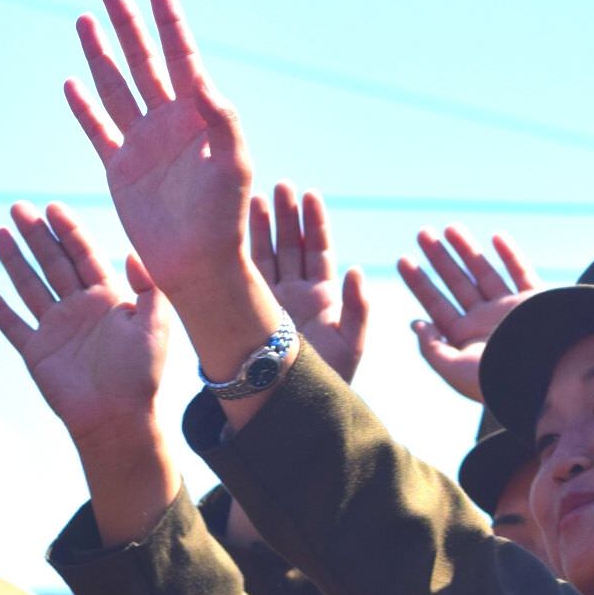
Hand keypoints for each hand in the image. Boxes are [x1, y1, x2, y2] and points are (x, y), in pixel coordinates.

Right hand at [0, 202, 168, 452]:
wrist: (118, 418)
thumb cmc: (142, 374)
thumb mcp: (155, 324)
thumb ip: (148, 286)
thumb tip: (133, 251)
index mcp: (107, 298)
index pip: (84, 255)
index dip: (69, 231)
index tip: (53, 207)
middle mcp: (78, 309)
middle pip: (53, 263)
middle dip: (36, 235)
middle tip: (18, 207)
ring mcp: (55, 329)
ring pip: (30, 286)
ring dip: (14, 260)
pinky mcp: (37, 353)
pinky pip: (13, 326)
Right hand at [67, 0, 253, 306]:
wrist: (199, 264)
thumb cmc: (226, 218)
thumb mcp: (234, 164)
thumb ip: (223, 120)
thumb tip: (202, 82)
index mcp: (199, 115)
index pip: (181, 56)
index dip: (169, 21)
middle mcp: (169, 122)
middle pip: (143, 61)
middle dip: (127, 24)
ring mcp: (142, 144)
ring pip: (116, 87)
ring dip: (100, 54)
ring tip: (85, 19)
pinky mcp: (120, 170)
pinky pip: (98, 130)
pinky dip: (84, 108)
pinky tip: (71, 82)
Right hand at [251, 185, 367, 383]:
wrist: (293, 408)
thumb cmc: (328, 381)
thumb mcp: (351, 344)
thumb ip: (357, 307)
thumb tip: (355, 270)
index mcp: (324, 296)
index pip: (318, 249)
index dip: (314, 222)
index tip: (310, 194)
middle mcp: (296, 293)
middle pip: (291, 244)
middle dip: (286, 215)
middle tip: (281, 186)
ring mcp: (270, 300)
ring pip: (267, 255)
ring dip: (262, 226)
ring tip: (257, 197)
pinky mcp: (250, 310)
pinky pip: (246, 275)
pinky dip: (242, 251)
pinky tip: (236, 226)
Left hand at [396, 227, 538, 402]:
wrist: (548, 380)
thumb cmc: (500, 380)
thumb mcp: (455, 370)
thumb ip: (432, 348)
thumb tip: (417, 324)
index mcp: (466, 339)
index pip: (436, 306)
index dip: (419, 283)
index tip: (402, 259)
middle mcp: (486, 322)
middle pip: (457, 284)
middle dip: (439, 258)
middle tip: (421, 232)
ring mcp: (511, 310)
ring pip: (485, 273)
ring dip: (468, 250)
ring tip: (449, 227)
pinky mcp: (536, 301)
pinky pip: (522, 272)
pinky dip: (511, 255)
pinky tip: (495, 236)